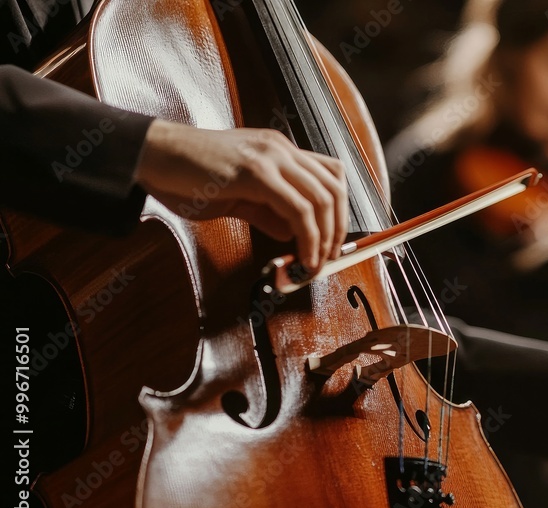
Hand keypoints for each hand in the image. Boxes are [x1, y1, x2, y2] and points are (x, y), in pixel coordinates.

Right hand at [136, 120, 347, 271]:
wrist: (149, 155)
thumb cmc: (185, 175)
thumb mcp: (236, 196)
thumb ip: (266, 211)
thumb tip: (292, 233)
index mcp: (279, 150)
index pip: (331, 175)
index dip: (340, 211)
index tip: (331, 242)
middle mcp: (280, 148)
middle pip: (335, 187)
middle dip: (338, 228)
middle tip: (327, 258)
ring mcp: (270, 156)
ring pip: (322, 199)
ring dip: (325, 237)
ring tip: (315, 262)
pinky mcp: (255, 172)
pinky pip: (298, 209)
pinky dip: (308, 237)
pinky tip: (301, 256)